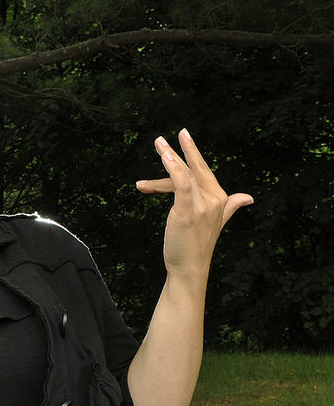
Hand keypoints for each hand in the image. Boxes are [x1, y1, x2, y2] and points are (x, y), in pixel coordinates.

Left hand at [136, 129, 252, 281]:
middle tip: (160, 139)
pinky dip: (172, 169)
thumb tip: (248, 197)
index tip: (183, 137)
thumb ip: (230, 207)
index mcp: (220, 199)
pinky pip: (181, 183)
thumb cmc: (197, 245)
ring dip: (168, 157)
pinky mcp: (187, 211)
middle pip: (194, 169)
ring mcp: (202, 205)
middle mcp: (213, 199)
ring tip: (158, 144)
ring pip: (184, 174)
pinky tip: (165, 158)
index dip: (192, 154)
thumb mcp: (216, 222)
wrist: (190, 267)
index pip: (203, 171)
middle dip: (180, 150)